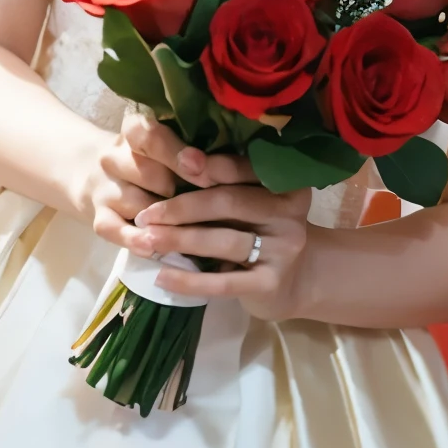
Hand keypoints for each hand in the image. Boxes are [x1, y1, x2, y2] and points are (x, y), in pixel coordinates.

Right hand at [84, 111, 252, 253]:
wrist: (105, 177)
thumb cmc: (155, 161)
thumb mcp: (170, 148)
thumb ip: (199, 154)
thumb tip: (245, 166)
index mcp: (135, 132)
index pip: (148, 134)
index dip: (175, 151)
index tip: (199, 165)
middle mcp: (114, 157)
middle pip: (147, 171)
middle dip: (178, 187)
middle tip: (209, 200)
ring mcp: (104, 188)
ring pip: (134, 202)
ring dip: (163, 218)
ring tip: (193, 230)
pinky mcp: (99, 218)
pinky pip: (114, 230)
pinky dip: (135, 239)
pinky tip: (154, 247)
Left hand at [134, 178, 311, 321]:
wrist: (301, 280)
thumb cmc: (266, 231)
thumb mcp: (255, 202)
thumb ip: (227, 185)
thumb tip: (179, 164)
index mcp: (285, 182)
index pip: (241, 168)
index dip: (205, 167)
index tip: (171, 166)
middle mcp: (288, 212)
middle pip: (229, 202)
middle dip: (182, 207)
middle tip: (146, 214)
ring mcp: (282, 249)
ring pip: (223, 240)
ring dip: (180, 240)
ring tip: (147, 241)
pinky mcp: (270, 283)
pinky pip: (223, 282)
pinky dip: (190, 280)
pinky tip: (162, 277)